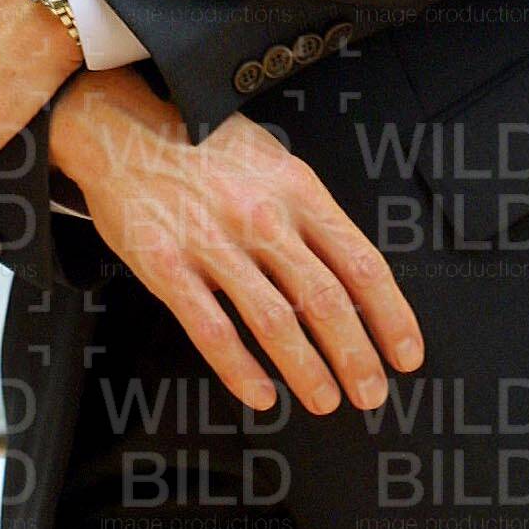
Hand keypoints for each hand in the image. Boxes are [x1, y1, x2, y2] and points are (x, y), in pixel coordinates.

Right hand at [51, 68, 424, 416]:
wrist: (122, 129)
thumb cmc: (203, 146)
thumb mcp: (270, 159)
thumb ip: (307, 212)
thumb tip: (351, 275)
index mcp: (295, 187)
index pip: (360, 261)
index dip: (390, 315)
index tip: (406, 354)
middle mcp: (260, 215)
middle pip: (324, 299)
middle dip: (356, 356)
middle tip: (371, 392)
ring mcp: (212, 241)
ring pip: (274, 321)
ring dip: (307, 370)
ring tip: (326, 399)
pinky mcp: (167, 265)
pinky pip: (212, 328)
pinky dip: (240, 369)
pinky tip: (260, 392)